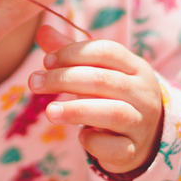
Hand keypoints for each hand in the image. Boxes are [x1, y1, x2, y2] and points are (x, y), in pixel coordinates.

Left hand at [29, 24, 163, 173]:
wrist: (146, 136)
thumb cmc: (113, 96)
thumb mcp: (98, 72)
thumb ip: (71, 53)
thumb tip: (42, 30)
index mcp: (135, 67)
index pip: (107, 51)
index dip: (73, 53)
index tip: (46, 61)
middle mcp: (142, 93)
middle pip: (104, 80)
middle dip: (64, 79)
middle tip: (34, 83)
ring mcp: (141, 122)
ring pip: (113, 113)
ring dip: (76, 111)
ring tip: (49, 112)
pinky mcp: (134, 150)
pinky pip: (116, 148)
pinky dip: (95, 143)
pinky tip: (81, 137)